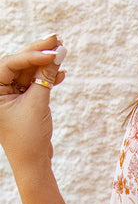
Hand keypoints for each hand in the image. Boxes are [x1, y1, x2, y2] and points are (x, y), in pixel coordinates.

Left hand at [0, 35, 65, 175]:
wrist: (32, 163)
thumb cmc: (29, 137)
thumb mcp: (38, 103)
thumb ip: (46, 77)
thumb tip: (58, 54)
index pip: (10, 64)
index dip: (31, 56)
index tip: (51, 51)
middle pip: (18, 64)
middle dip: (38, 53)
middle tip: (56, 40)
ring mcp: (10, 95)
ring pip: (28, 72)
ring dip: (45, 65)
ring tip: (62, 53)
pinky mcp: (22, 101)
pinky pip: (34, 83)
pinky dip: (47, 79)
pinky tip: (61, 74)